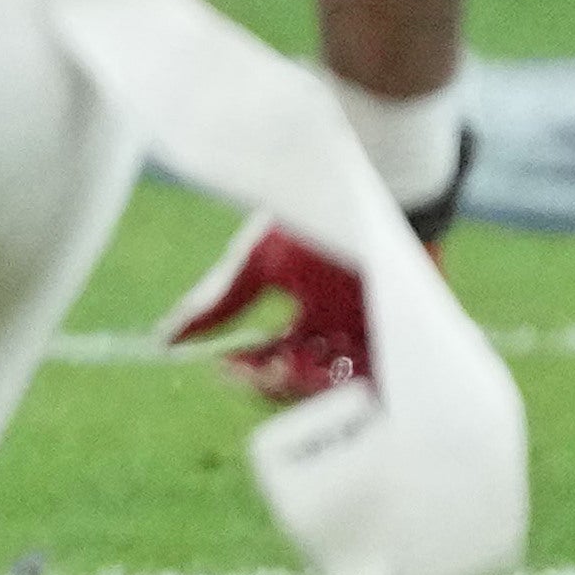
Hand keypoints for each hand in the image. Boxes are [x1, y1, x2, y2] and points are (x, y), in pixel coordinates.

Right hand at [161, 127, 468, 407]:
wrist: (373, 185)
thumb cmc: (314, 219)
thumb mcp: (257, 264)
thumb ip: (215, 306)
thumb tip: (164, 339)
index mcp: (313, 316)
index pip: (278, 363)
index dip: (250, 372)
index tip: (225, 367)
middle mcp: (346, 333)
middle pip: (309, 383)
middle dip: (277, 383)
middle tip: (262, 367)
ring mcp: (379, 337)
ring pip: (342, 387)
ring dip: (309, 385)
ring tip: (291, 364)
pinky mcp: (410, 338)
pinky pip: (386, 382)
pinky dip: (354, 388)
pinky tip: (327, 372)